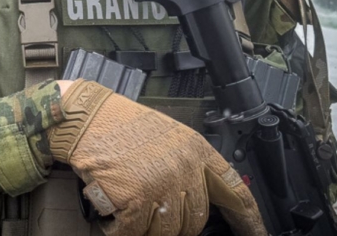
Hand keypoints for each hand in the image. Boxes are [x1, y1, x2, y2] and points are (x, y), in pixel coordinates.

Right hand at [48, 80, 265, 235]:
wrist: (84, 116)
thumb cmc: (117, 124)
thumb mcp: (166, 136)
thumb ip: (186, 164)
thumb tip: (195, 199)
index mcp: (196, 150)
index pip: (235, 192)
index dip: (249, 220)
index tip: (256, 235)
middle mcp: (185, 168)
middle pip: (195, 220)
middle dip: (173, 225)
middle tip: (150, 215)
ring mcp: (162, 184)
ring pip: (165, 230)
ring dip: (144, 228)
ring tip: (126, 212)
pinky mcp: (136, 198)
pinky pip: (134, 232)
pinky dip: (119, 230)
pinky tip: (110, 219)